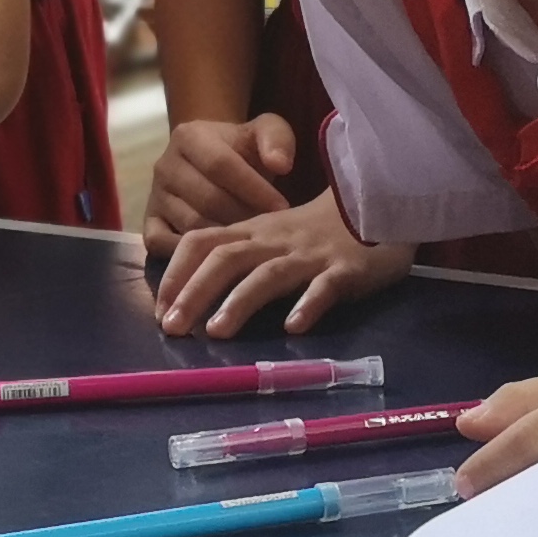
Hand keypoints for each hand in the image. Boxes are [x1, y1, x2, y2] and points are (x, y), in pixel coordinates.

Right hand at [141, 111, 298, 253]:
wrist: (214, 159)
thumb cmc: (243, 148)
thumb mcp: (264, 132)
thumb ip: (277, 139)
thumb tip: (280, 164)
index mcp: (188, 136)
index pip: (220, 164)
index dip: (254, 188)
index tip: (282, 208)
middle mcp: (164, 165)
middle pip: (206, 199)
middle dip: (243, 217)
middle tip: (270, 230)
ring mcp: (155, 196)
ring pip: (190, 224)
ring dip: (225, 237)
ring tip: (252, 242)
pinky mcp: (150, 222)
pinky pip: (162, 244)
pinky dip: (190, 254)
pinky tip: (220, 254)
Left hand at [154, 193, 413, 338]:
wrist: (377, 204)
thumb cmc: (314, 233)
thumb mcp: (269, 239)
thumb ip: (237, 259)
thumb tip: (187, 298)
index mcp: (252, 233)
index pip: (203, 243)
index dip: (177, 274)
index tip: (159, 310)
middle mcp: (275, 241)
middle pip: (226, 259)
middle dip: (194, 292)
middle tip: (172, 329)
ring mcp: (310, 255)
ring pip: (269, 275)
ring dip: (240, 302)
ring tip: (216, 332)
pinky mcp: (346, 270)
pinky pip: (325, 286)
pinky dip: (308, 305)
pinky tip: (293, 326)